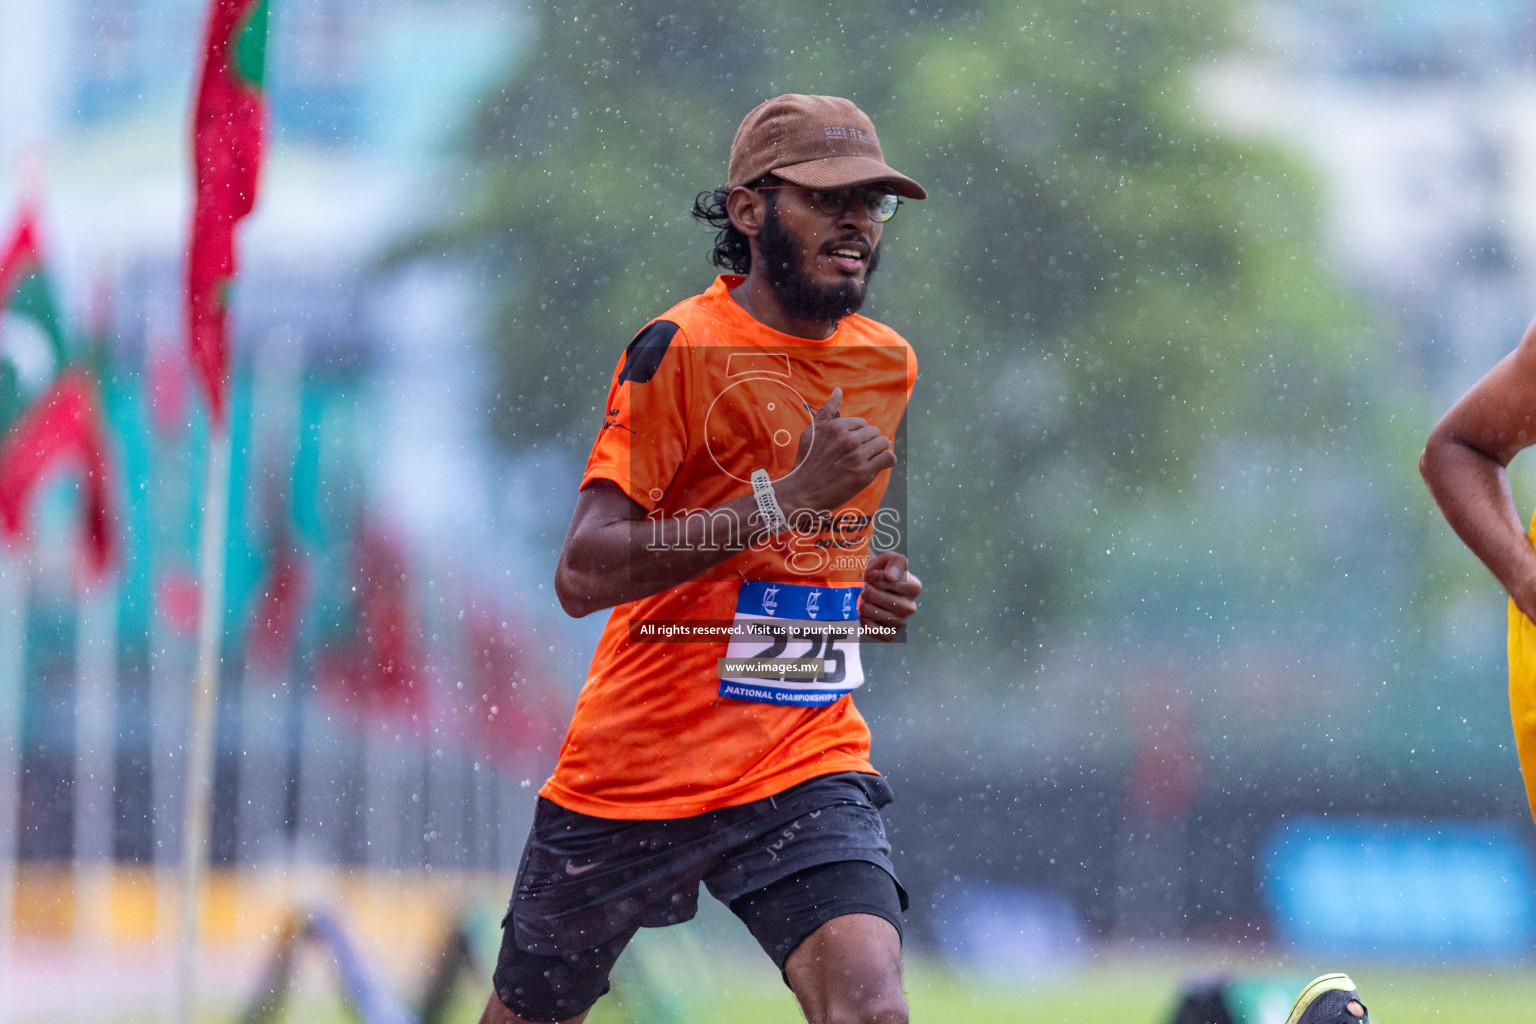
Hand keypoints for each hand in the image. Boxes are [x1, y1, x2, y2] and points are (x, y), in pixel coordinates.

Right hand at [777, 388, 895, 516]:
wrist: (802, 491)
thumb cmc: (806, 461)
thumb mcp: (811, 432)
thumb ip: (827, 410)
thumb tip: (838, 390)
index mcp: (836, 426)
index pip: (862, 423)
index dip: (858, 435)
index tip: (850, 447)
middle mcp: (848, 439)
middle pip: (874, 432)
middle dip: (869, 443)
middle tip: (858, 456)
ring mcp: (857, 456)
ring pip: (883, 443)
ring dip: (879, 451)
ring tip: (869, 460)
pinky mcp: (864, 473)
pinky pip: (888, 457)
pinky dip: (888, 460)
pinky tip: (881, 465)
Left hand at [859, 551, 919, 641]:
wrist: (872, 587)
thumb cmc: (882, 571)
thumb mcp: (890, 559)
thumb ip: (895, 562)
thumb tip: (890, 576)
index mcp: (914, 587)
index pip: (887, 580)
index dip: (873, 576)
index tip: (871, 575)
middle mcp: (910, 607)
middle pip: (876, 596)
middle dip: (866, 590)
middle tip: (866, 589)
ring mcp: (901, 622)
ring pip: (873, 613)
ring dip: (863, 605)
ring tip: (865, 600)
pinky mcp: (890, 635)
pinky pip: (872, 631)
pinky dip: (864, 622)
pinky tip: (865, 615)